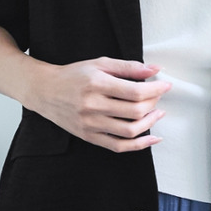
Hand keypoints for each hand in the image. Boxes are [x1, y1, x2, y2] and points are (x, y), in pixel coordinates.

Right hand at [25, 57, 170, 151]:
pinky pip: (118, 146)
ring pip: (129, 131)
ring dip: (150, 123)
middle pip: (134, 111)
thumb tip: (155, 70)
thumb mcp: (100, 64)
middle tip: (158, 96)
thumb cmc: (74, 75)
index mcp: (97, 84)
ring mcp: (90, 124)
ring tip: (157, 113)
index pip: (135, 91)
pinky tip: (152, 138)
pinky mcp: (88, 137)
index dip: (155, 90)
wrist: (45, 91)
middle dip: (153, 104)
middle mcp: (93, 106)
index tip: (166, 86)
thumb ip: (129, 67)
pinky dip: (139, 145)